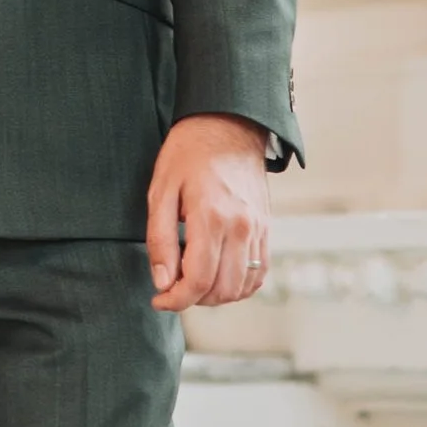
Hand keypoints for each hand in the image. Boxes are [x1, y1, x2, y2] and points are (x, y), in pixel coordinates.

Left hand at [146, 114, 270, 313]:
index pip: (198, 280)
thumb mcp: (161, 191)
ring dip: (215, 296)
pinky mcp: (267, 229)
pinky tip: (217, 276)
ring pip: (242, 287)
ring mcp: (259, 229)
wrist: (228, 126)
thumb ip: (161, 240)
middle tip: (172, 287)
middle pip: (221, 290)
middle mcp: (242, 227)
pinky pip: (259, 273)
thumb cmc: (188, 154)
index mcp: (212, 217)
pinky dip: (239, 286)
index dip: (176, 300)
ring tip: (192, 280)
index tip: (159, 300)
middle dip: (193, 299)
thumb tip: (162, 282)